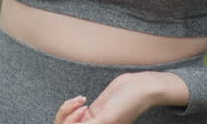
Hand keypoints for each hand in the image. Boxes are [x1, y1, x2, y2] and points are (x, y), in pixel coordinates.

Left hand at [52, 72, 180, 123]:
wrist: (139, 87)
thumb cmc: (128, 103)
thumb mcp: (106, 117)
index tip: (81, 112)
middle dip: (67, 117)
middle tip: (80, 106)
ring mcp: (92, 122)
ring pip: (69, 121)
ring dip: (69, 111)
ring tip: (80, 101)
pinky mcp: (92, 112)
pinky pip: (73, 114)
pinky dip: (72, 106)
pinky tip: (82, 99)